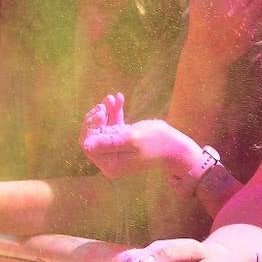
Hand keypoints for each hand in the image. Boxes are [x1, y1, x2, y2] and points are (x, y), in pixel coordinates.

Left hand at [81, 94, 201, 180]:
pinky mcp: (124, 140)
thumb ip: (108, 142)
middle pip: (93, 136)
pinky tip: (120, 98)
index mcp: (110, 164)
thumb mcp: (131, 139)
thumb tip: (85, 145)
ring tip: (112, 98)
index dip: (91, 127)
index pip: (88, 145)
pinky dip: (115, 112)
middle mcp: (111, 158)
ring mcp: (117, 149)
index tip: (101, 112)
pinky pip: (114, 124)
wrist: (175, 145)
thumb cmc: (156, 142)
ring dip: (106, 111)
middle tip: (104, 105)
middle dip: (96, 118)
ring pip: (102, 127)